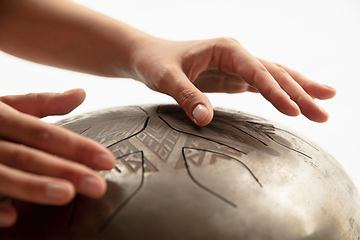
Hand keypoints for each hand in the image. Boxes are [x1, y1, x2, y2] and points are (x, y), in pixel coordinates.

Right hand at [0, 89, 114, 226]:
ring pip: (2, 175)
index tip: (107, 161)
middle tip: (98, 186)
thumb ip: (41, 103)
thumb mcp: (4, 104)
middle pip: (29, 155)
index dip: (78, 147)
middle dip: (65, 170)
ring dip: (32, 186)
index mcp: (1, 116)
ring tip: (66, 195)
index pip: (45, 133)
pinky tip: (12, 216)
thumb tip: (81, 93)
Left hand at [131, 37, 335, 125]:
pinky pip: (263, 84)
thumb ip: (186, 96)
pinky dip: (282, 93)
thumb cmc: (156, 62)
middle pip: (275, 73)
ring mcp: (237, 65)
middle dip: (301, 93)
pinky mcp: (233, 77)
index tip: (295, 111)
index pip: (257, 72)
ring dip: (299, 91)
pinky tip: (297, 101)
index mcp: (225, 49)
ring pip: (275, 77)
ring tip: (326, 102)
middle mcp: (237, 54)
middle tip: (325, 113)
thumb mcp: (166, 78)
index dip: (277, 92)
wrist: (149, 56)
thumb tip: (205, 120)